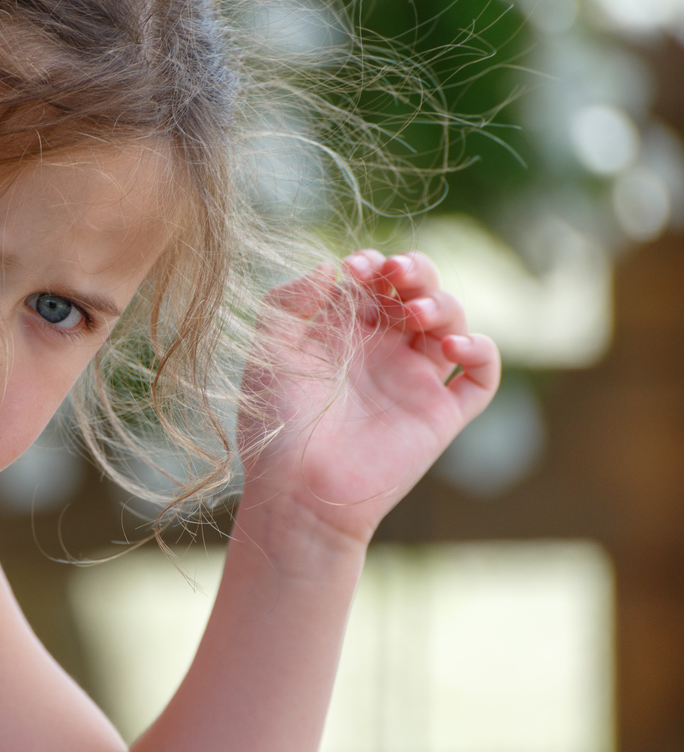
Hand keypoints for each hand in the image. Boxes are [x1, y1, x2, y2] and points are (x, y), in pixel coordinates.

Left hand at [237, 250, 500, 548]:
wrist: (299, 487)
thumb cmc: (276, 423)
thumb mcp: (269, 351)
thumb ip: (289, 301)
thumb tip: (330, 265)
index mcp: (344, 334)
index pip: (375, 283)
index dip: (375, 264)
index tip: (358, 266)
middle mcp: (383, 353)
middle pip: (419, 294)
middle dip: (417, 271)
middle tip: (397, 273)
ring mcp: (414, 381)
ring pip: (452, 324)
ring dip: (444, 305)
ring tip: (415, 314)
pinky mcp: (441, 414)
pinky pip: (482, 376)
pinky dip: (482, 351)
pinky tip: (453, 348)